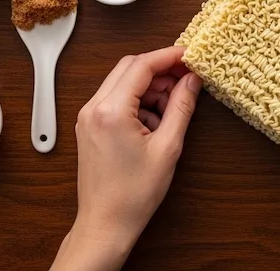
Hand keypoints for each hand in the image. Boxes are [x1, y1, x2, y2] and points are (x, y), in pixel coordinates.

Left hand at [52, 46, 201, 270]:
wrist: (105, 224)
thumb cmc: (133, 194)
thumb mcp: (167, 148)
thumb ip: (181, 108)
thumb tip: (191, 81)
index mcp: (111, 111)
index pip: (141, 65)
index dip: (168, 56)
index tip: (189, 55)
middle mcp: (93, 108)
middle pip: (129, 68)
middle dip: (159, 70)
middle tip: (186, 78)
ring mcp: (87, 117)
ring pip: (122, 83)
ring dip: (149, 87)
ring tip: (172, 109)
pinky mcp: (89, 126)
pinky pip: (115, 99)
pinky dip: (137, 101)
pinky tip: (155, 122)